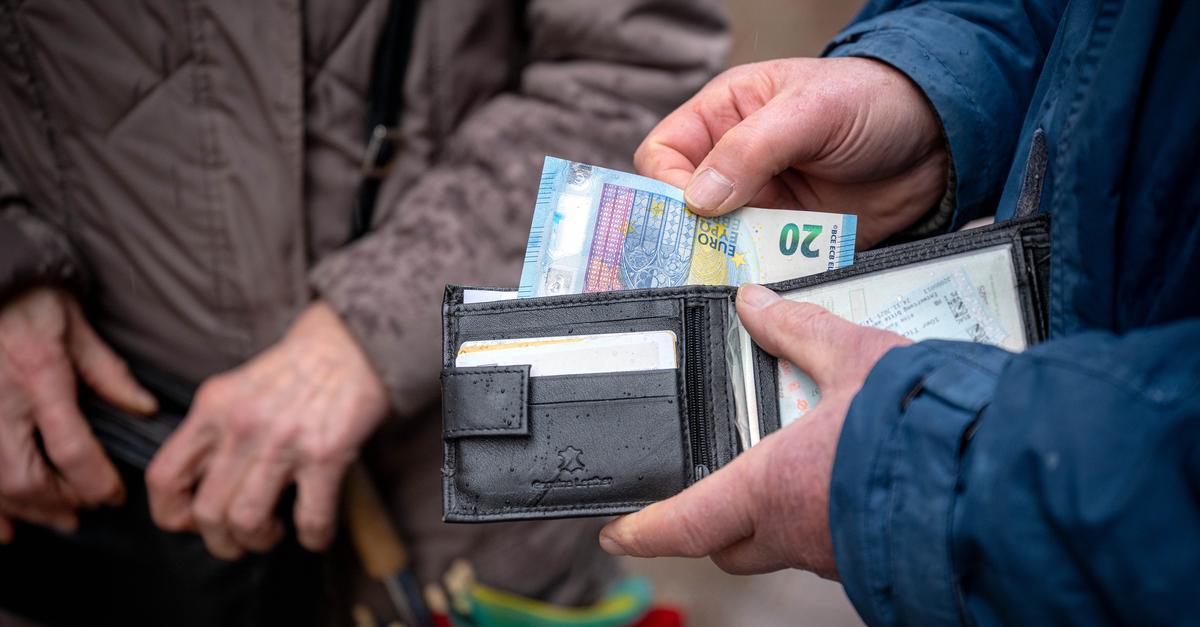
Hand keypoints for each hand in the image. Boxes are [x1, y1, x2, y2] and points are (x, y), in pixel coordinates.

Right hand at [0, 287, 156, 542]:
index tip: (116, 495)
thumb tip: (145, 409)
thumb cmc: (31, 301)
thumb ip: (110, 374)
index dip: (96, 482)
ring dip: (24, 509)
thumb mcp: (78, 328)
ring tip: (57, 516)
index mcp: (42, 376)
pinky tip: (5, 526)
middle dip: (59, 503)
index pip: (71, 448)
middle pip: (24, 477)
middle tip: (86, 510)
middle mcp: (1, 401)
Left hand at [146, 301, 386, 558]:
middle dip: (221, 540)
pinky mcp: (326, 455)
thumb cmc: (294, 370)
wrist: (348, 345)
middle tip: (239, 536)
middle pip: (206, 512)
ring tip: (273, 530)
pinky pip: (310, 519)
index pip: (164, 477)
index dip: (171, 514)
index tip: (192, 520)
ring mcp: (284, 443)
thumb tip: (202, 483)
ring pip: (247, 522)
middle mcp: (242, 427)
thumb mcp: (235, 389)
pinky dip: (312, 537)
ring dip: (259, 541)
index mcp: (213, 410)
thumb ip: (214, 431)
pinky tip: (315, 532)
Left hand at [598, 284, 908, 576]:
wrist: (1004, 472)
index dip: (645, 529)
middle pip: (730, 544)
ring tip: (787, 469)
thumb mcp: (853, 356)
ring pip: (784, 544)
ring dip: (773, 516)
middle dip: (707, 524)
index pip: (685, 524)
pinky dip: (823, 515)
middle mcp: (797, 533)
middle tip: (702, 494)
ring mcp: (838, 553)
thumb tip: (756, 303)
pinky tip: (845, 479)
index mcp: (772, 487)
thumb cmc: (922, 421)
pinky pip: (831, 541)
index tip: (618, 530)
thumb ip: (799, 330)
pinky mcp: (878, 554)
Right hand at [635, 57, 947, 246]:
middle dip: (690, 234)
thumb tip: (696, 198)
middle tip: (702, 259)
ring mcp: (761, 202)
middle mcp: (734, 161)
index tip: (687, 215)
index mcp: (724, 115)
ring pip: (718, 242)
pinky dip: (761, 276)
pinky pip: (759, 264)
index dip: (665, 185)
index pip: (664, 154)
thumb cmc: (875, 101)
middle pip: (683, 208)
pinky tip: (770, 282)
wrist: (940, 141)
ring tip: (741, 272)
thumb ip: (750, 148)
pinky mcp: (788, 238)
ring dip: (726, 260)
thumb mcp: (810, 111)